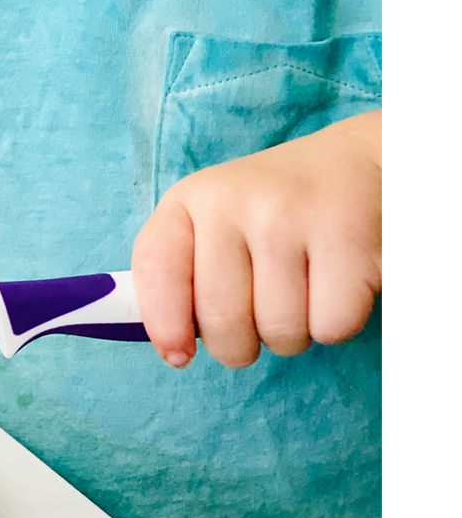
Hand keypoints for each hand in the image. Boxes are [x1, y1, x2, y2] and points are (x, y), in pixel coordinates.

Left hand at [131, 111, 380, 368]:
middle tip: (258, 319)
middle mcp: (232, 202)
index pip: (155, 267)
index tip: (178, 355)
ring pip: (279, 333)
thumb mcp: (217, 220)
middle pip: (221, 323)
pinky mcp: (345, 238)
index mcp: (191, 199)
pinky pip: (331, 327)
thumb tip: (173, 351)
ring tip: (302, 290)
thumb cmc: (278, 209)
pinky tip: (337, 284)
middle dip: (241, 346)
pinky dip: (337, 324)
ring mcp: (287, 218)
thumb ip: (185, 272)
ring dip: (293, 334)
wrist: (361, 162)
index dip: (163, 322)